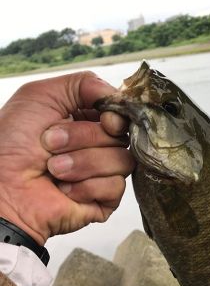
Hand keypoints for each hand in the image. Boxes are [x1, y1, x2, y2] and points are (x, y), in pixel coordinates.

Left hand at [0, 71, 134, 244]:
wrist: (2, 187)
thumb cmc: (12, 143)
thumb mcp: (41, 96)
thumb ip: (83, 84)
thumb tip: (117, 96)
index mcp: (86, 120)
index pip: (122, 114)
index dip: (117, 116)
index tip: (106, 120)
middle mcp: (99, 147)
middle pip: (121, 137)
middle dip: (85, 138)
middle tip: (50, 144)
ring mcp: (103, 174)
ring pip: (122, 161)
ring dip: (82, 163)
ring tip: (53, 170)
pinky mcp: (104, 201)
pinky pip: (115, 187)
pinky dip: (86, 187)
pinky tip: (64, 190)